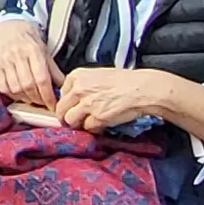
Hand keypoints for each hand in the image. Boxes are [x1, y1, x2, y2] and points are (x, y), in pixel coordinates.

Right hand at [0, 19, 60, 106]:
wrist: (10, 27)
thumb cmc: (29, 40)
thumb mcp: (45, 51)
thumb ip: (53, 70)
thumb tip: (63, 88)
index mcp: (33, 51)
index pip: (42, 78)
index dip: (48, 95)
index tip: (53, 105)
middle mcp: (18, 56)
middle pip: (28, 85)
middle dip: (38, 99)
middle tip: (45, 103)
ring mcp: (5, 62)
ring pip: (16, 88)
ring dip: (26, 99)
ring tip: (34, 99)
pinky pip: (4, 87)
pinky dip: (13, 95)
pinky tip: (21, 95)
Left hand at [52, 66, 199, 135]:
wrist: (142, 88)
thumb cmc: (124, 81)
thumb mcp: (98, 75)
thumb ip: (82, 85)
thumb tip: (74, 100)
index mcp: (77, 76)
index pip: (61, 94)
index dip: (68, 103)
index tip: (73, 107)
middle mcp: (79, 89)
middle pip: (61, 109)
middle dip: (67, 117)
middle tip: (76, 120)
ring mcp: (87, 104)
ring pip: (70, 120)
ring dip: (78, 124)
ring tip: (89, 122)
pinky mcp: (97, 118)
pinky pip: (88, 128)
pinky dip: (94, 128)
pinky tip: (102, 123)